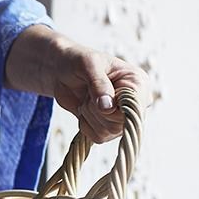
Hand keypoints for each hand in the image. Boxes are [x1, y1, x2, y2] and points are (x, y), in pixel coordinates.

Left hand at [6, 25, 151, 144]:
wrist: (61, 72)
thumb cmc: (77, 61)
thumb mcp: (88, 65)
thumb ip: (99, 84)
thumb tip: (108, 108)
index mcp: (138, 83)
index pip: (136, 106)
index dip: (115, 107)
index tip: (99, 98)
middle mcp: (134, 102)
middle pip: (122, 123)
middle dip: (96, 110)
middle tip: (88, 94)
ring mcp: (122, 117)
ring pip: (109, 132)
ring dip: (89, 116)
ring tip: (87, 98)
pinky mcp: (108, 127)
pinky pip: (98, 137)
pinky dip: (85, 125)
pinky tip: (84, 109)